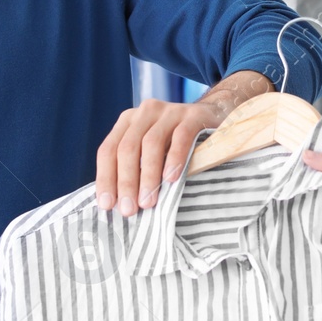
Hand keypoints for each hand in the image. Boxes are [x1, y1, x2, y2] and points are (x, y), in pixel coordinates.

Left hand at [96, 70, 273, 215]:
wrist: (215, 116)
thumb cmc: (177, 143)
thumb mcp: (152, 151)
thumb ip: (135, 169)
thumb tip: (118, 205)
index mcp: (128, 121)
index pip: (109, 150)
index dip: (106, 177)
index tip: (107, 205)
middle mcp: (145, 112)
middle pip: (127, 147)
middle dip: (126, 181)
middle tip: (130, 209)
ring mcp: (170, 111)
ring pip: (151, 143)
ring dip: (148, 175)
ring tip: (149, 201)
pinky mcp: (194, 115)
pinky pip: (181, 137)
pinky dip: (174, 158)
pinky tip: (172, 179)